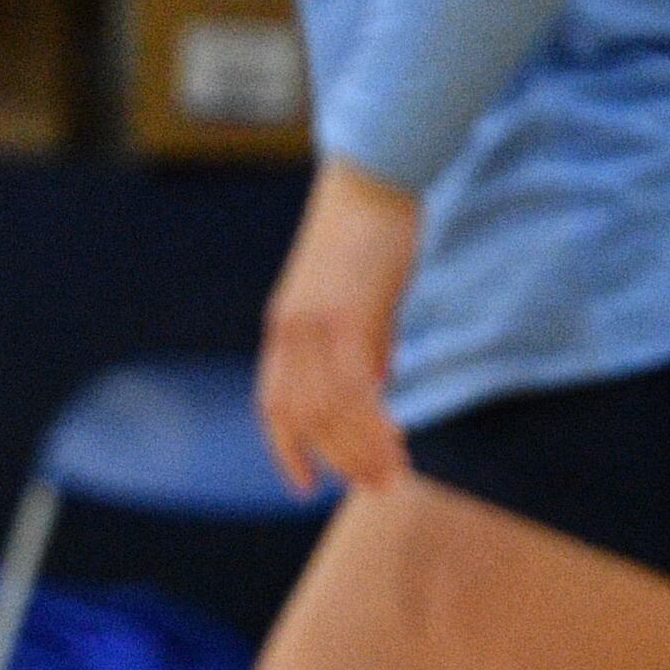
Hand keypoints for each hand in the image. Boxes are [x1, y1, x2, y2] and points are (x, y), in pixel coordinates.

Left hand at [255, 161, 417, 494]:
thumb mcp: (352, 300)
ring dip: (361, 449)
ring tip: (393, 474)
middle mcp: (289, 332)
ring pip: (330, 409)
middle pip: (303, 416)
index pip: (274, 404)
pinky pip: (355, 386)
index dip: (286, 449)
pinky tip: (396, 438)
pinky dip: (373, 420)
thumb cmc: (367, 238)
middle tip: (376, 487)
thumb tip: (375, 387)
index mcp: (283, 328)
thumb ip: (359, 345)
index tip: (304, 486)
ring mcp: (313, 325)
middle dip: (338, 459)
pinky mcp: (345, 316)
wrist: (372, 183)